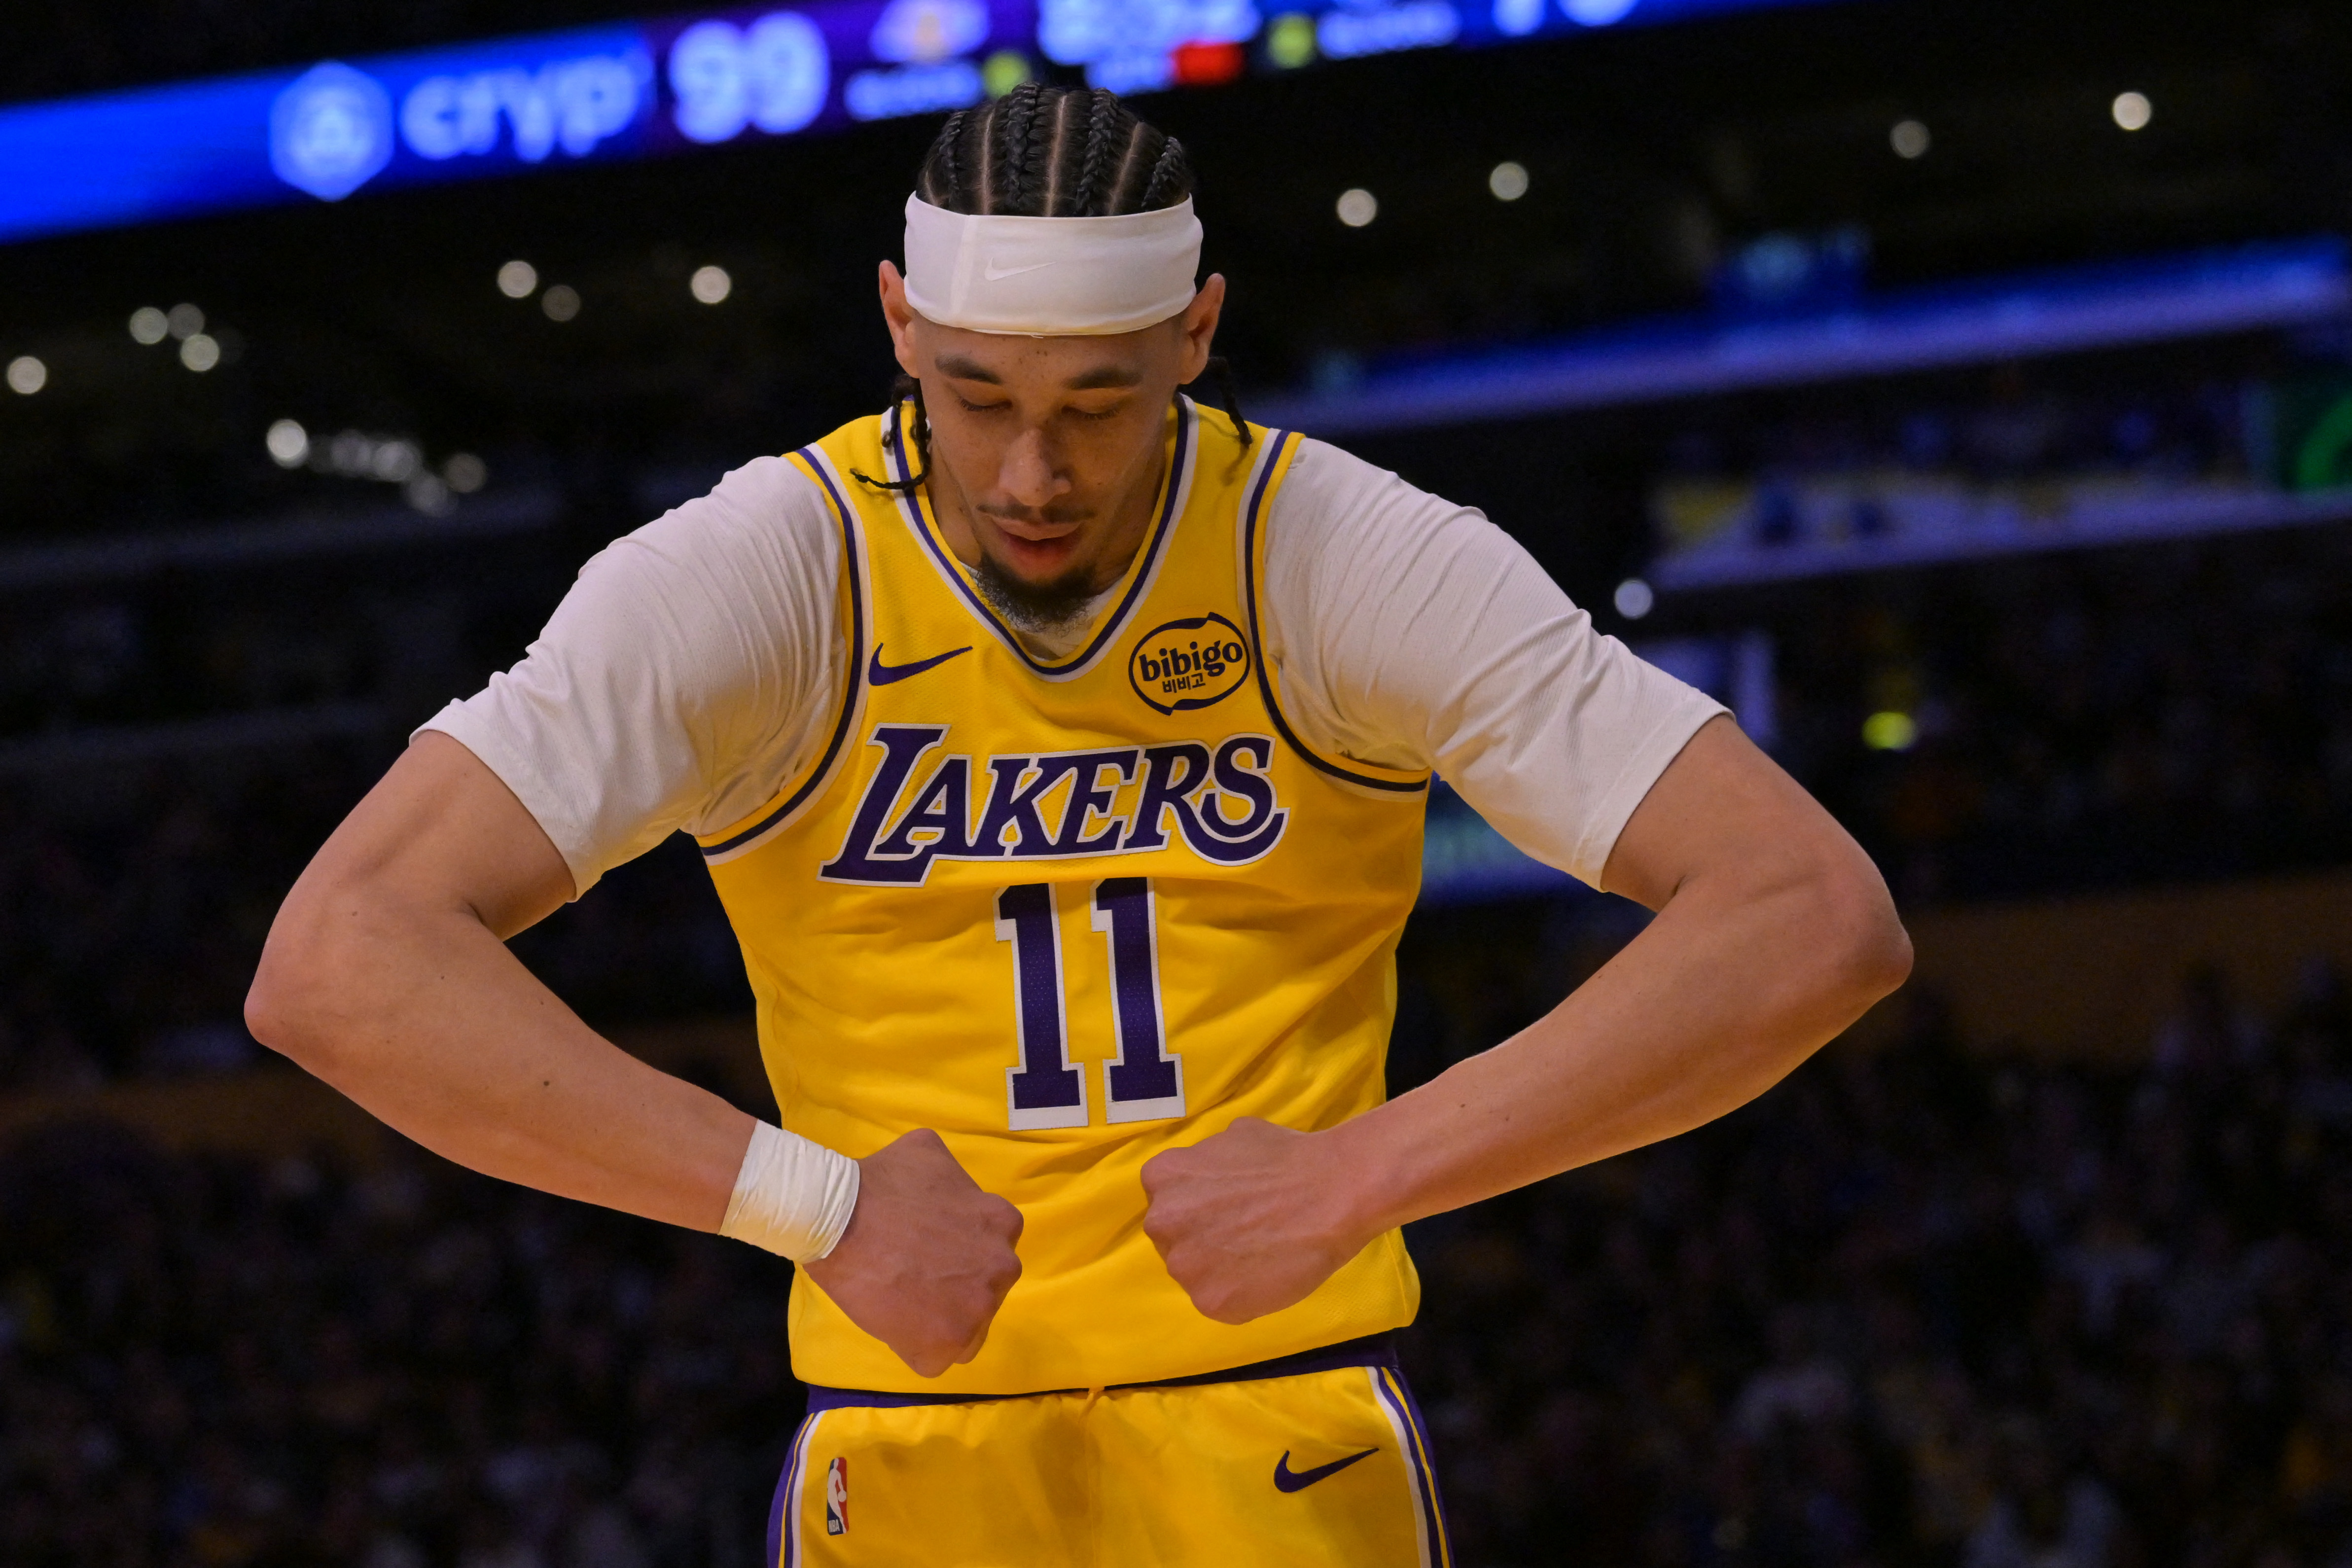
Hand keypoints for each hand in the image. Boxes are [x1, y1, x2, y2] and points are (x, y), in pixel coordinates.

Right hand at [802, 1128, 1022, 1376]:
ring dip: (937, 1318)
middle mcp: (1002, 1268)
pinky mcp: (946, 1344)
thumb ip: (953, 1178)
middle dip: (954, 1285)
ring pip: (964, 1326)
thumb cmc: (880, 1183)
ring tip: (899, 1300)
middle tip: (912, 1275)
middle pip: (982, 1288)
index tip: (928, 1250)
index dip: (957, 1252)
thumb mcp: (930, 1155)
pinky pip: (937, 1357)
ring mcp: (978, 1310)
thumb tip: (947, 1191)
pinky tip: (892, 1322)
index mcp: (1003, 1223)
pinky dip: (915, 1346)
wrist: (838, 1219)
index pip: (990, 1248)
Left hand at [1141, 1117, 1369, 1323]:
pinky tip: (1269, 1275)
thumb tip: (1209, 1180)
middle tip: (1243, 1233)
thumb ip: (1205, 1164)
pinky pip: (1222, 1302)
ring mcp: (1184, 1266)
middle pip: (1175, 1240)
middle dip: (1203, 1238)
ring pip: (1196, 1274)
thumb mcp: (1231, 1137)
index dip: (1198, 1210)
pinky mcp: (1211, 1301)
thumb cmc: (1287, 1156)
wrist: (1331, 1191)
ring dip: (1220, 1269)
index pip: (1168, 1203)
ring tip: (1261, 1254)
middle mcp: (1162, 1223)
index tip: (1226, 1211)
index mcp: (1161, 1178)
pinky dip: (1243, 1295)